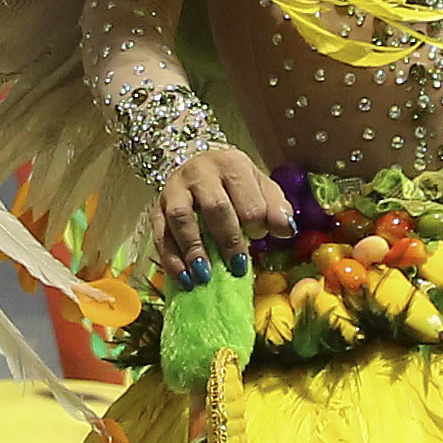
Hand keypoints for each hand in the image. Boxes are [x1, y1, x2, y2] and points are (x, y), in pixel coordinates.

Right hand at [149, 144, 293, 281]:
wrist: (198, 165)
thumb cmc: (235, 183)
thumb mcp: (260, 187)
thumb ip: (276, 207)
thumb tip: (286, 230)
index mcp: (232, 164)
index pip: (248, 199)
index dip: (256, 224)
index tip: (259, 238)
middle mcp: (200, 172)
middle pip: (215, 207)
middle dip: (228, 240)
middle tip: (238, 267)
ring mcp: (174, 189)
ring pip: (180, 218)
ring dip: (193, 249)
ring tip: (205, 276)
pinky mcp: (156, 207)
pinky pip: (160, 234)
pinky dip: (171, 259)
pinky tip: (184, 278)